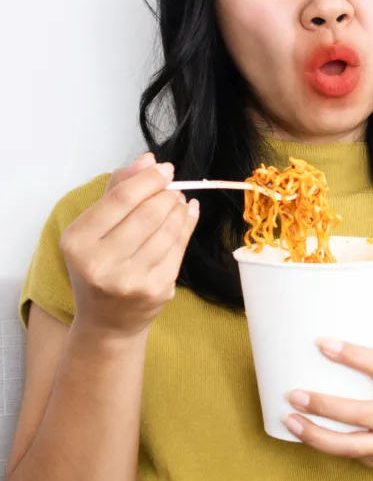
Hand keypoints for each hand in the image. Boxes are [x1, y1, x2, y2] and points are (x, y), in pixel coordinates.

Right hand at [61, 153, 199, 338]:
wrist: (107, 321)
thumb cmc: (99, 266)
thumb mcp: (94, 229)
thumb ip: (118, 190)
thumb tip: (147, 160)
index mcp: (77, 242)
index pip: (120, 199)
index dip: (148, 180)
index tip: (165, 169)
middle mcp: (100, 263)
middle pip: (147, 213)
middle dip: (167, 194)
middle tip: (173, 188)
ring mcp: (130, 280)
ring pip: (167, 230)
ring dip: (179, 209)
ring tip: (179, 201)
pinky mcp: (156, 290)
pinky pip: (179, 248)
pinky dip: (187, 225)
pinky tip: (188, 214)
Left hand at [284, 341, 372, 479]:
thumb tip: (338, 353)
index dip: (352, 355)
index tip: (323, 344)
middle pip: (359, 413)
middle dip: (323, 404)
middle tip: (294, 394)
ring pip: (348, 445)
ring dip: (314, 433)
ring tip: (290, 419)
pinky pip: (350, 454)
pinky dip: (326, 443)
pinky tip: (306, 432)